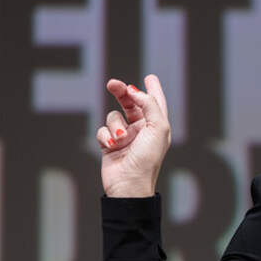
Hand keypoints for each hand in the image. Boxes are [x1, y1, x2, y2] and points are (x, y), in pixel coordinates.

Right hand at [96, 74, 171, 196]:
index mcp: (157, 126)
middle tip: (113, 84)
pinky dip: (105, 136)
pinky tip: (111, 146)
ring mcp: (125, 137)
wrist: (129, 183)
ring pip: (113, 116)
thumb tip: (135, 91)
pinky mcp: (110, 144)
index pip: (155, 103)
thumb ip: (149, 105)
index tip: (150, 77)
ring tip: (121, 138)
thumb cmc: (148, 158)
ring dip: (115, 124)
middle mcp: (142, 130)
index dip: (152, 89)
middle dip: (122, 93)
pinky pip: (102, 130)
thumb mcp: (158, 128)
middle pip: (130, 104)